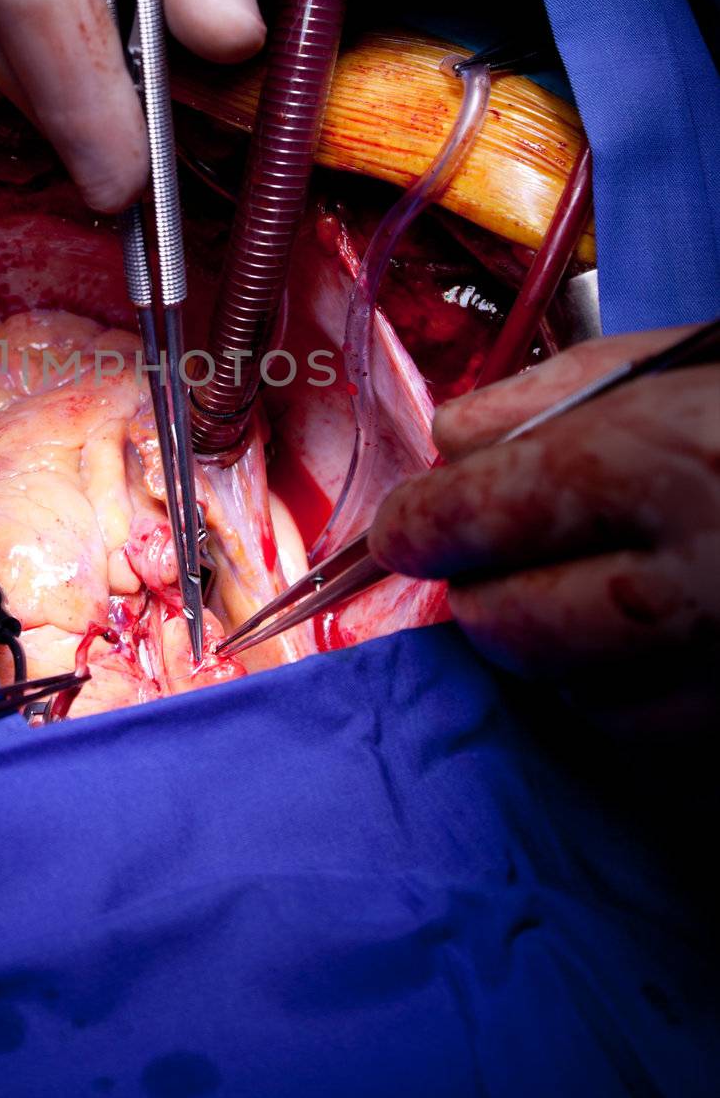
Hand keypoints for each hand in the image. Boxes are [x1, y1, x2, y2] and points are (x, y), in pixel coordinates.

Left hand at [371, 328, 719, 733]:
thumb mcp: (689, 364)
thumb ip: (557, 394)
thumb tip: (449, 442)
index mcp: (661, 465)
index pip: (473, 518)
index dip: (418, 526)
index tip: (406, 528)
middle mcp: (692, 584)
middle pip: (504, 625)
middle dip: (481, 592)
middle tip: (493, 561)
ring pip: (568, 692)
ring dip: (554, 647)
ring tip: (604, 588)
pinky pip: (643, 733)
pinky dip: (624, 692)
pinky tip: (659, 638)